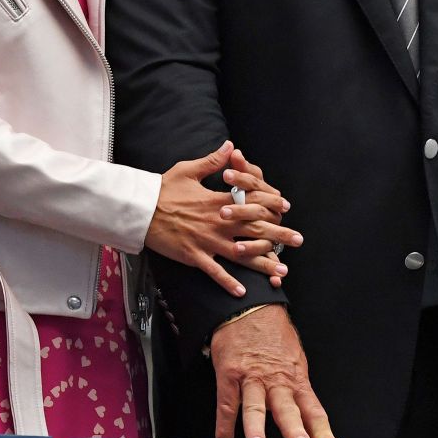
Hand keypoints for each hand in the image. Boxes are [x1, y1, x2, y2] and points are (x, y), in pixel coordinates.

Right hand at [147, 141, 299, 296]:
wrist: (140, 209)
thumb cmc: (163, 189)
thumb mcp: (188, 170)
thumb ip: (212, 161)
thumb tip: (230, 146)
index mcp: (218, 201)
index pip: (251, 202)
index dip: (271, 205)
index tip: (285, 208)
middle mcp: (218, 222)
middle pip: (254, 229)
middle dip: (278, 235)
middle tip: (298, 240)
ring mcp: (207, 241)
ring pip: (241, 254)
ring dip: (263, 263)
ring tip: (282, 271)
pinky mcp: (193, 256)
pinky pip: (215, 272)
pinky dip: (229, 282)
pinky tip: (242, 291)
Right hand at [210, 304, 338, 437]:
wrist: (250, 306)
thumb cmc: (273, 333)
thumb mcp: (294, 358)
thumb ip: (296, 386)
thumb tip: (304, 415)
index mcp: (296, 377)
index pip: (313, 409)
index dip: (322, 430)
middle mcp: (276, 380)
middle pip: (287, 409)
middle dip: (294, 429)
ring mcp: (251, 377)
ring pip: (255, 407)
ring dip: (256, 429)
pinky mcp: (229, 374)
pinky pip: (226, 404)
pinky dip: (224, 426)